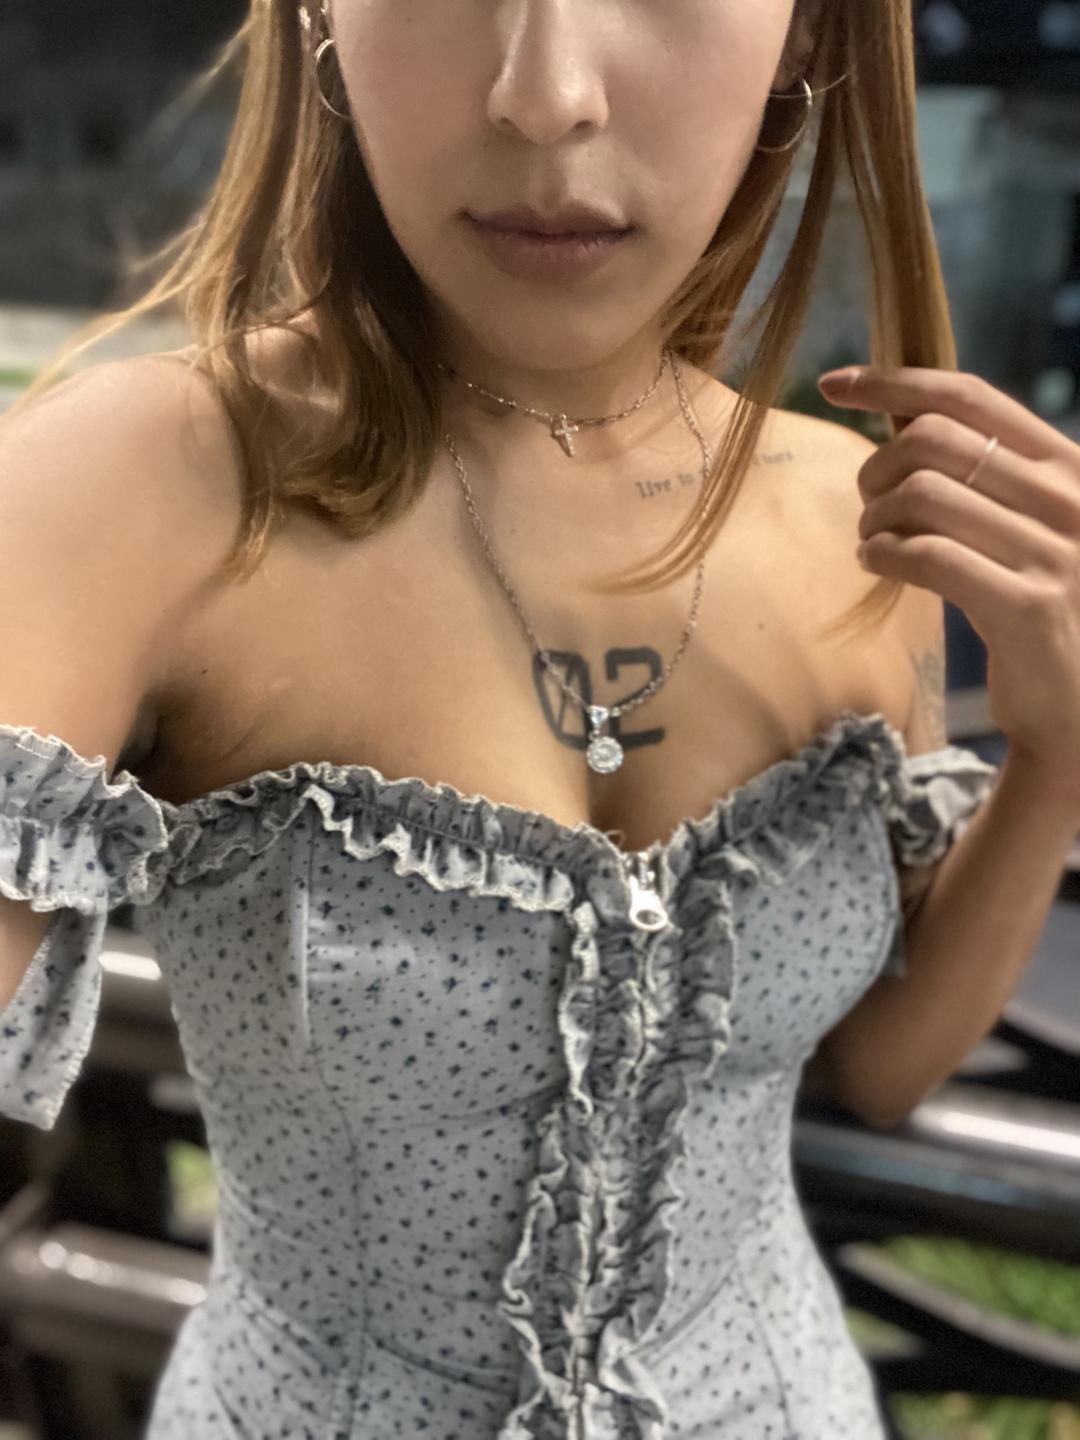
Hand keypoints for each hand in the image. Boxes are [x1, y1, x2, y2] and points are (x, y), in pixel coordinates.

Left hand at [818, 364, 1079, 782]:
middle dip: (877, 467)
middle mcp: (1071, 500)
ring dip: (875, 517)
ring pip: (924, 495)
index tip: (834, 383)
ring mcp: (1056, 554)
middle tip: (866, 504)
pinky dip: (883, 553)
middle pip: (934, 442)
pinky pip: (928, 556)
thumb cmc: (1040, 608)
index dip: (893, 382)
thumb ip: (983, 478)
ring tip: (872, 542)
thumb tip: (900, 421)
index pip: (971, 397)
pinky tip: (874, 562)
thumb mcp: (1027, 528)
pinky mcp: (1029, 608)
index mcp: (1069, 467)